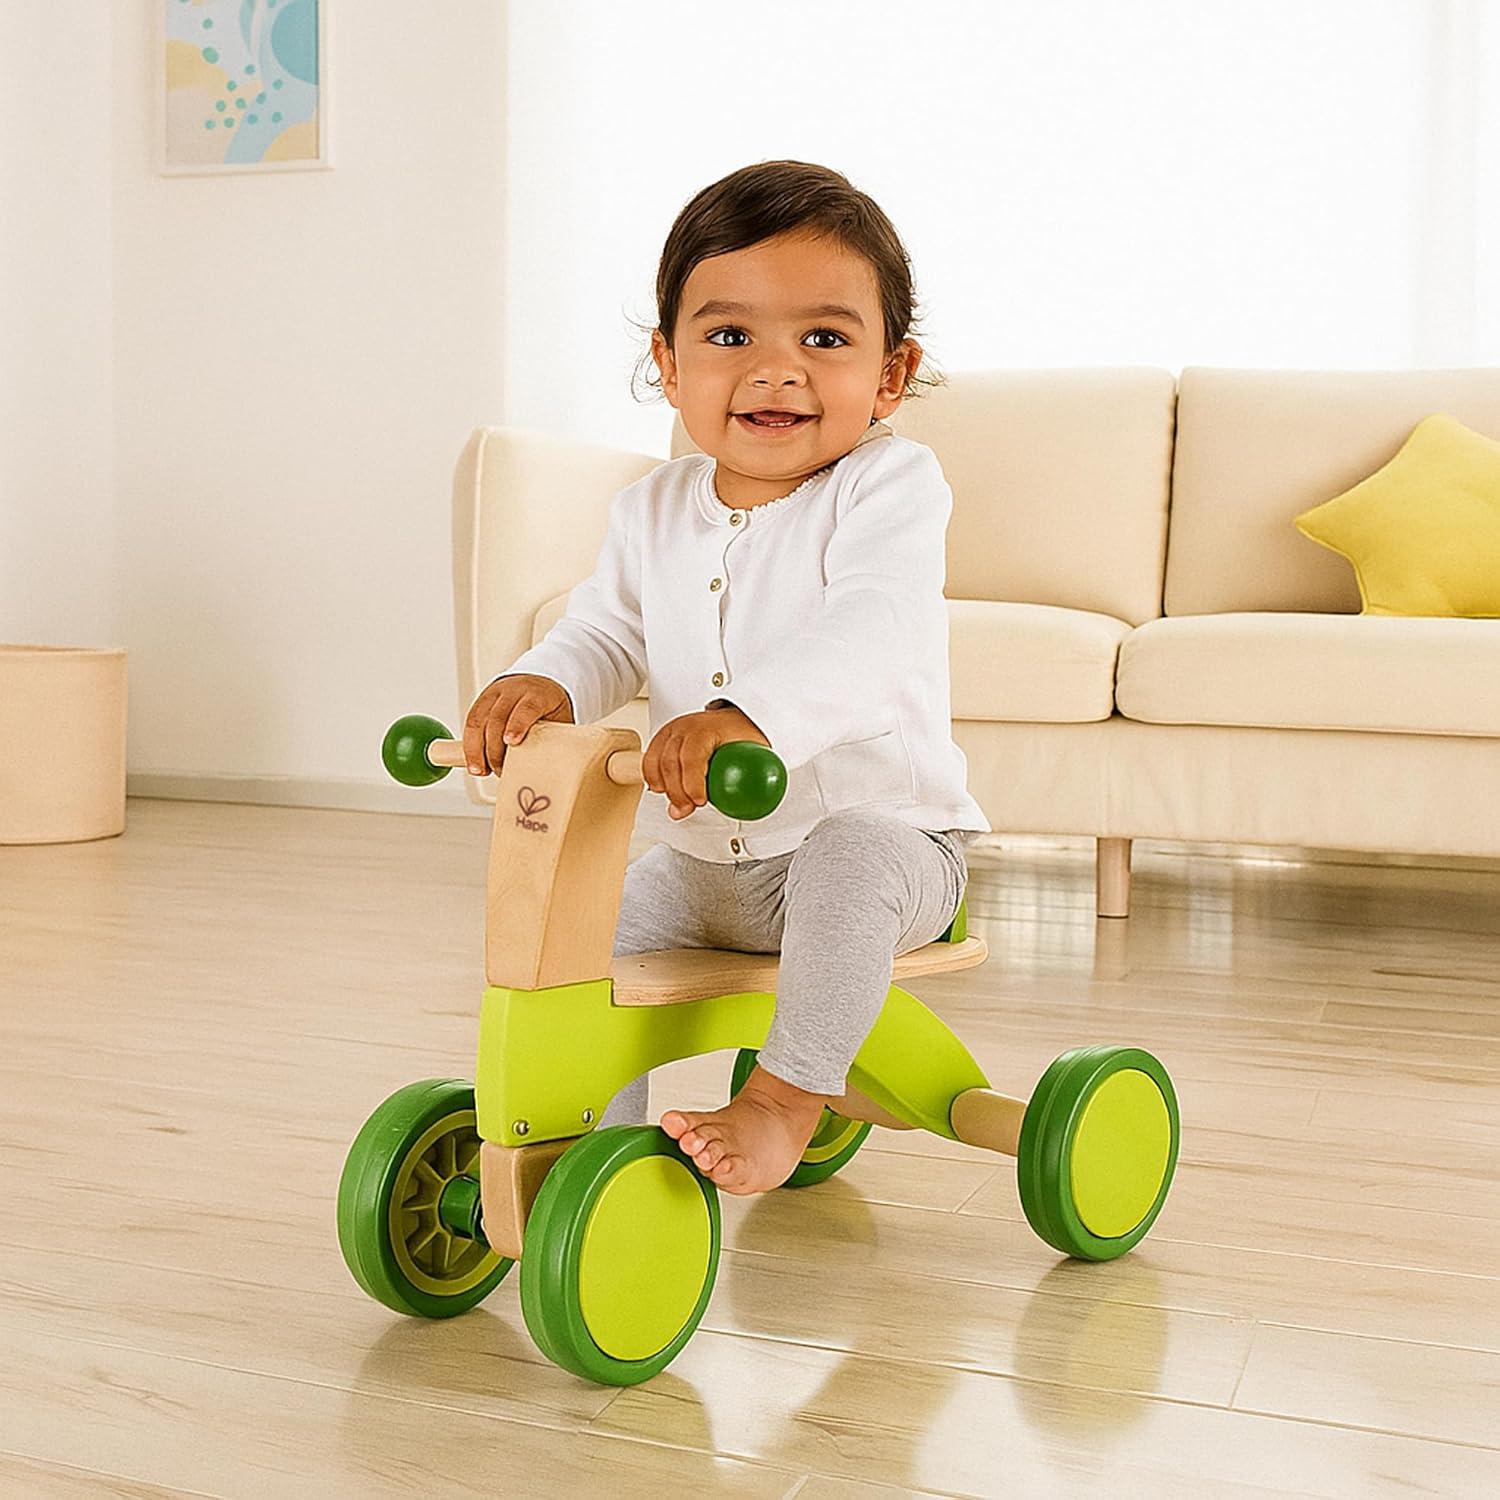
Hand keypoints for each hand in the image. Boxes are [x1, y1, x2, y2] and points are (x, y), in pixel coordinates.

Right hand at [462, 674, 574, 775]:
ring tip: (480, 770)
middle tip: (500, 770)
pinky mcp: (480, 702)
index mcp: (537, 694)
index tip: (511, 742)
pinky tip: (474, 762)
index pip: (526, 708)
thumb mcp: (559, 718)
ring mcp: (494, 695)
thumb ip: (556, 737)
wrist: (538, 684)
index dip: (517, 725)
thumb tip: (555, 767)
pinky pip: (470, 723)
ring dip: (476, 749)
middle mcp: (513, 691)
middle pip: (498, 717)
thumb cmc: (549, 707)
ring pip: (478, 720)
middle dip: (495, 747)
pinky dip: (469, 745)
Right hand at [643, 704, 769, 819]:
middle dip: (677, 792)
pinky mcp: (663, 737)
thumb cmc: (744, 735)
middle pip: (671, 762)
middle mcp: (687, 726)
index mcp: (710, 728)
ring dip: (665, 788)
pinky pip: (650, 759)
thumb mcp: (756, 752)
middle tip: (689, 808)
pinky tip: (661, 789)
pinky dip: (652, 777)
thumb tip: (751, 806)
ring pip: (657, 762)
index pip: (693, 756)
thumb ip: (755, 777)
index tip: (700, 801)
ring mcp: (673, 730)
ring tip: (679, 804)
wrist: (735, 720)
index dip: (693, 782)